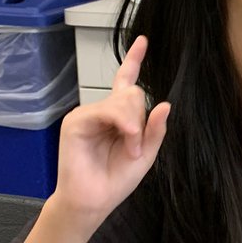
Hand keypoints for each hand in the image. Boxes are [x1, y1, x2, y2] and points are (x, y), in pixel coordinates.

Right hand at [52, 35, 169, 228]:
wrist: (93, 201)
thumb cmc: (116, 180)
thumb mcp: (146, 154)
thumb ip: (155, 130)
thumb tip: (165, 103)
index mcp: (119, 117)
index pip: (126, 82)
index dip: (134, 60)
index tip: (143, 41)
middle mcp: (102, 111)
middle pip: (132, 93)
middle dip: (141, 120)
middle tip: (136, 147)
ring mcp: (88, 114)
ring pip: (122, 99)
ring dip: (133, 126)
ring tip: (129, 149)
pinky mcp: (76, 121)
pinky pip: (106, 110)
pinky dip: (122, 125)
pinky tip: (126, 140)